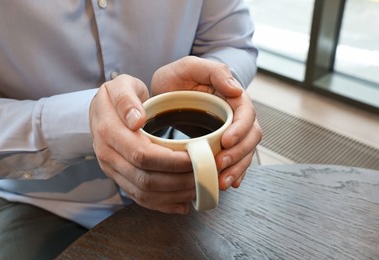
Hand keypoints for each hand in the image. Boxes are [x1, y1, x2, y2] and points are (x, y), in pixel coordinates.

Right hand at [90, 74, 194, 213]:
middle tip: (204, 175)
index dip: (172, 161)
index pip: (143, 155)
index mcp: (108, 132)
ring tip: (198, 189)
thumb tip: (135, 120)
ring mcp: (113, 170)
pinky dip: (163, 204)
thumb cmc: (117, 95)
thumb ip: (126, 99)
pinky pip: (140, 198)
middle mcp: (108, 156)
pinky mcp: (120, 178)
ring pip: (145, 193)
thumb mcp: (121, 85)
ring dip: (174, 195)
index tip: (196, 158)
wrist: (102, 109)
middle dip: (179, 181)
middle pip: (146, 179)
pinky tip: (182, 203)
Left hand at [151, 56, 261, 189]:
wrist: (166, 91)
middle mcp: (236, 116)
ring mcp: (230, 132)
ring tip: (222, 182)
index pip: (247, 114)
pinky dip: (233, 173)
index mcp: (233, 97)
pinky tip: (227, 183)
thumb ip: (215, 72)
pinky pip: (234, 161)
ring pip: (244, 152)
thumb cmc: (179, 77)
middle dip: (239, 154)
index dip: (240, 130)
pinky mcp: (222, 145)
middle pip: (250, 137)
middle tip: (221, 165)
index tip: (225, 141)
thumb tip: (237, 90)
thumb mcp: (191, 67)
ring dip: (236, 168)